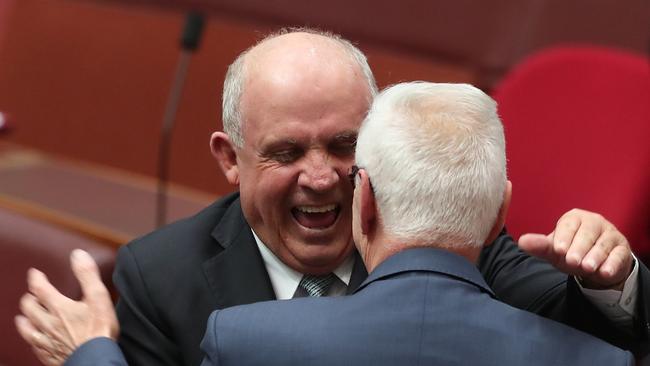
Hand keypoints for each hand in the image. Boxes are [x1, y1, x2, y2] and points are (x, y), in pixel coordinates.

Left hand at [15, 249, 118, 364]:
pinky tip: (34, 340)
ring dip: (24, 320)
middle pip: (30, 308)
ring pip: (28, 329)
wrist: (95, 359)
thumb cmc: (99, 330)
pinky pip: (34, 346)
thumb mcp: (98, 297)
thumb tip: (78, 255)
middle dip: (29, 299)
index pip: (40, 288)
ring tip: (23, 316)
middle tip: (31, 295)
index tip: (34, 273)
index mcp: (59, 307)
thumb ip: (87, 275)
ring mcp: (47, 340)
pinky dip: (32, 340)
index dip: (36, 279)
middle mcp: (48, 323)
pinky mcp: (49, 355)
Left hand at [518, 209, 632, 289]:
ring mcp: (610, 234)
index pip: (568, 225)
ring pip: (603, 244)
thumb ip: (540, 246)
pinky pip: (618, 255)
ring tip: (587, 267)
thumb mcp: (555, 250)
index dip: (563, 237)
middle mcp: (594, 222)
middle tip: (572, 261)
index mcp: (574, 218)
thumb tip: (522, 241)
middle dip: (579, 248)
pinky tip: (605, 272)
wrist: (597, 264)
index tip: (557, 249)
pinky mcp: (622, 249)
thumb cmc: (572, 252)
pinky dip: (612, 264)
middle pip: (587, 234)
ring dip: (595, 256)